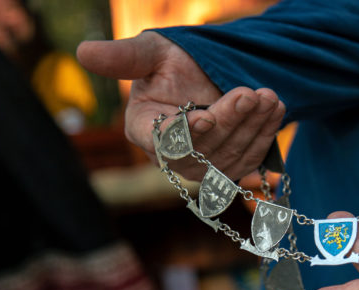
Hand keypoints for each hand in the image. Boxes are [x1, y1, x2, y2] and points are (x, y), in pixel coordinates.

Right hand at [77, 31, 285, 180]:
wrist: (209, 76)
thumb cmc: (173, 63)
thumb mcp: (151, 53)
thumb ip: (123, 58)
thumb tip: (82, 51)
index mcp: (144, 131)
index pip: (163, 141)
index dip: (184, 134)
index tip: (205, 117)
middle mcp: (173, 157)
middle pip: (203, 150)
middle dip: (229, 121)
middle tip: (249, 93)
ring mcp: (204, 168)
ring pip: (230, 155)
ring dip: (253, 126)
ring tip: (269, 97)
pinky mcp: (231, 169)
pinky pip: (251, 158)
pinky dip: (266, 134)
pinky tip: (275, 109)